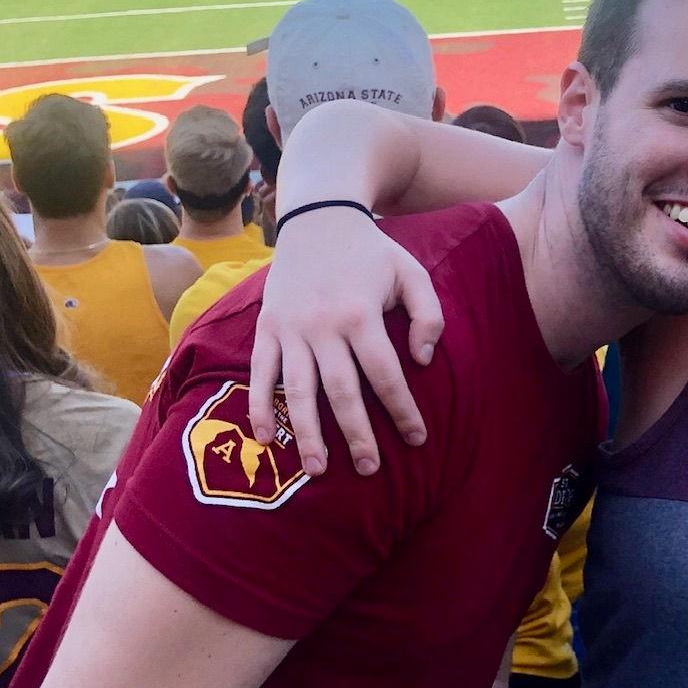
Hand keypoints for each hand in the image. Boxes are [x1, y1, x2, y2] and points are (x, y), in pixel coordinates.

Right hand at [247, 209, 444, 476]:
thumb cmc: (372, 252)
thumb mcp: (411, 273)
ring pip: (298, 390)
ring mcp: (290, 328)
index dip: (402, 410)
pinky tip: (265, 440)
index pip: (385, 374)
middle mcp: (323, 325)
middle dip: (356, 434)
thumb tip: (424, 362)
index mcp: (361, 314)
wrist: (318, 218)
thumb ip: (428, 315)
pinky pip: (260, 374)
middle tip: (369, 469)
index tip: (416, 439)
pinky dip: (259, 407)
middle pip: (341, 391)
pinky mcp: (267, 328)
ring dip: (307, 433)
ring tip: (318, 470)